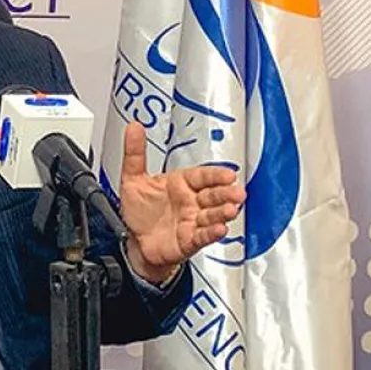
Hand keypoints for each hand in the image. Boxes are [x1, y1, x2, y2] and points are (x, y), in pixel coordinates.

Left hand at [118, 121, 245, 283]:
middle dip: (226, 193)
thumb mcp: (133, 179)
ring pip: (212, 215)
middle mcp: (191, 202)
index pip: (202, 176)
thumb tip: (134, 127)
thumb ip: (135, 154)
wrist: (135, 242)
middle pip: (213, 195)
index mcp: (181, 184)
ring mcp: (192, 221)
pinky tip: (219, 229)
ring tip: (231, 210)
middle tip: (237, 192)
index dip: (216, 175)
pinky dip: (211, 233)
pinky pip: (203, 236)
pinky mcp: (189, 240)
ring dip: (222, 212)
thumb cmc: (140, 211)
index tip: (229, 174)